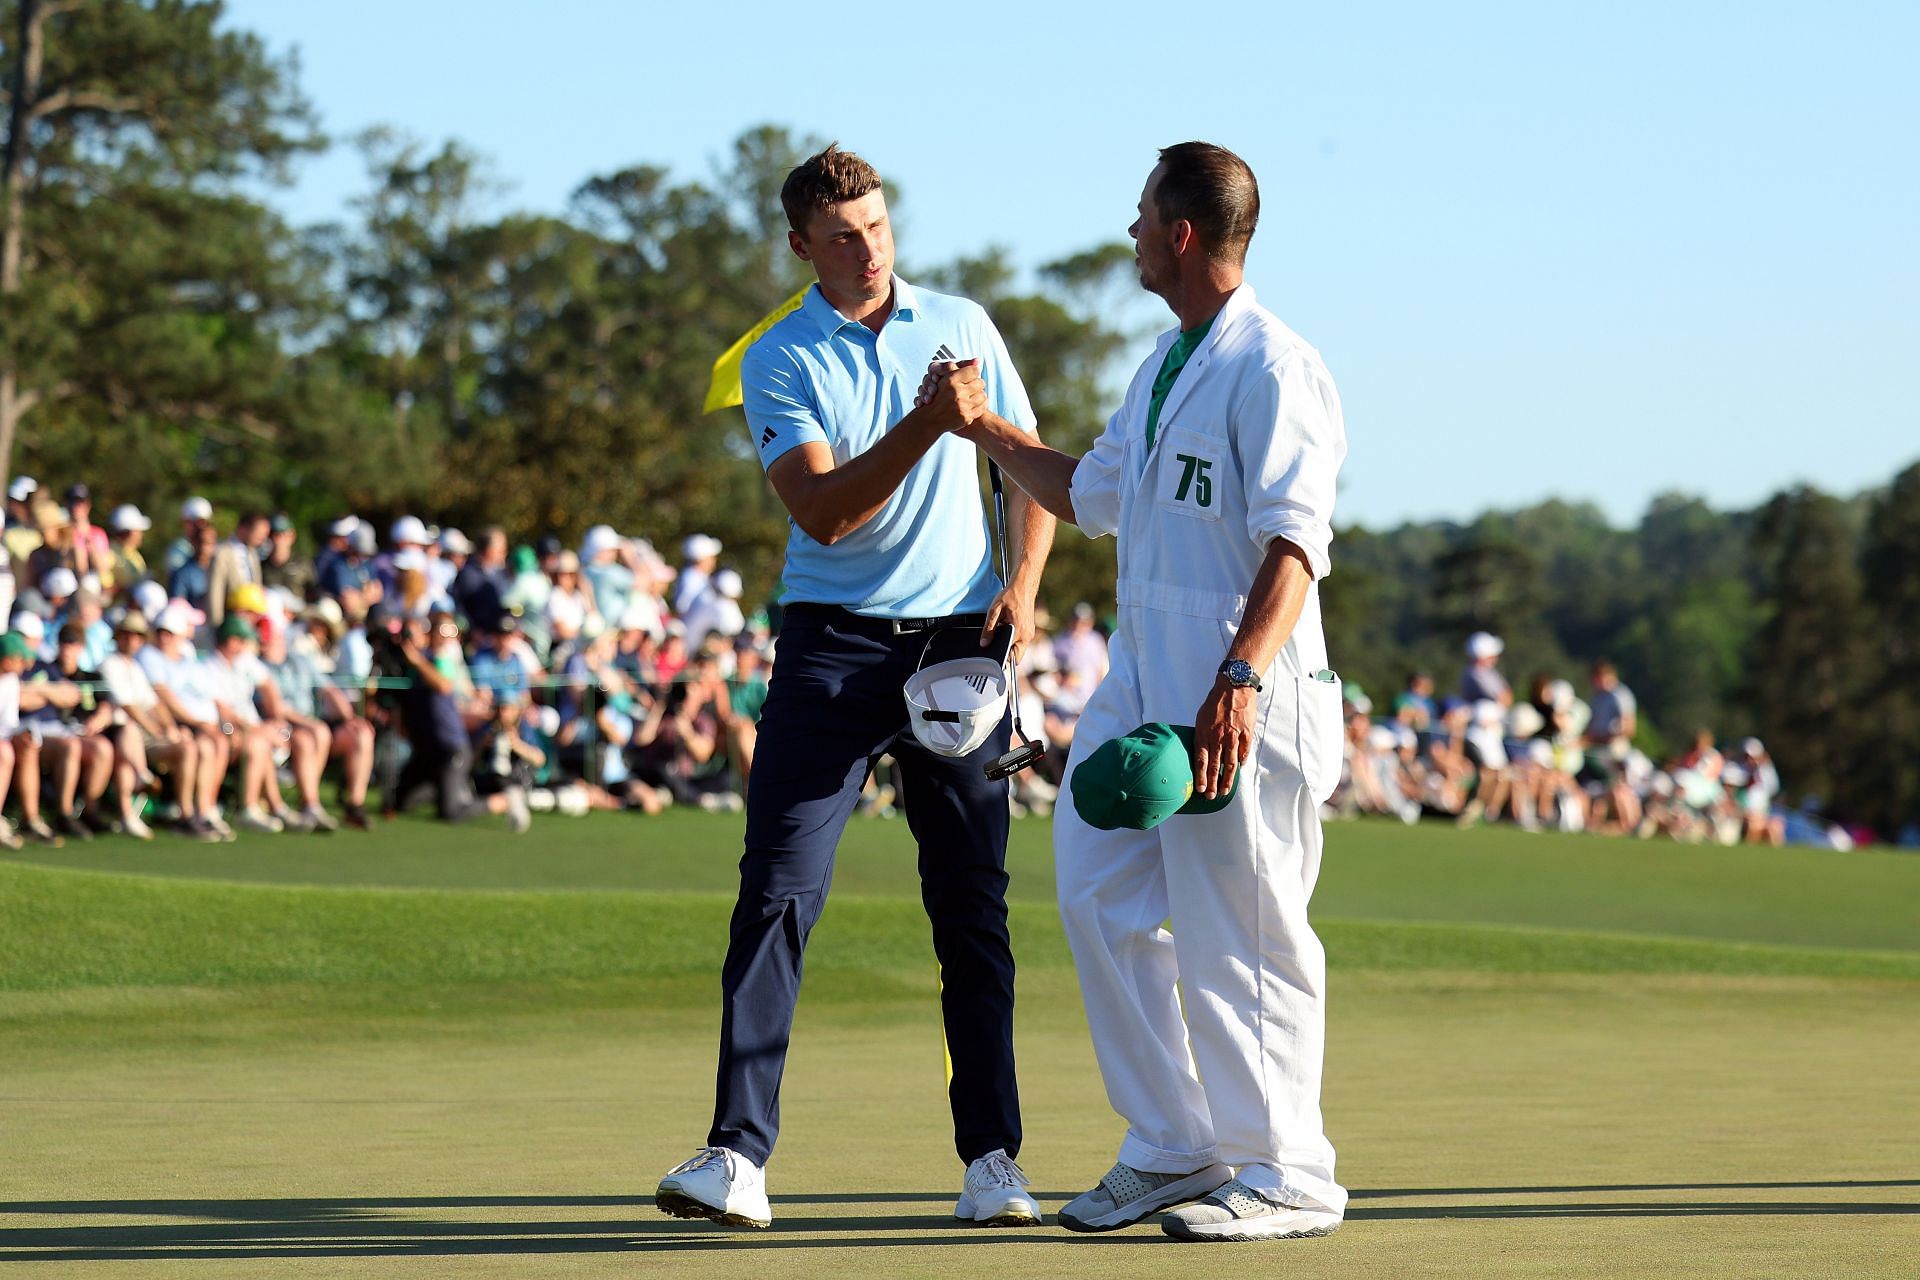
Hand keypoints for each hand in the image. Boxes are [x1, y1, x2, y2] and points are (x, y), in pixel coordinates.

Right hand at [915, 359, 985, 432]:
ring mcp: (962, 406)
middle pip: (980, 382)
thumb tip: (978, 360)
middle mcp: (956, 392)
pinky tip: (974, 404)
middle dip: (977, 384)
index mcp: (951, 380)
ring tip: (974, 396)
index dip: (974, 372)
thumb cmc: (937, 395)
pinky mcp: (966, 417)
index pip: (974, 371)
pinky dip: (980, 406)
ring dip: (980, 395)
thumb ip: (960, 367)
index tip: (972, 376)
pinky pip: (982, 408)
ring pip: (983, 395)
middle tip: (974, 386)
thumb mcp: (945, 378)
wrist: (930, 418)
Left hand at [981, 583, 1035, 665]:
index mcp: (1020, 632)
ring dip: (1010, 645)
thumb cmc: (1011, 595)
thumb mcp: (994, 611)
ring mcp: (1030, 633)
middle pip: (1016, 656)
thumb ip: (988, 629)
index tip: (993, 655)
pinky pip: (1021, 641)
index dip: (1001, 658)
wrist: (1024, 585)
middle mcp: (1027, 635)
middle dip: (1006, 653)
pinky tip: (1007, 629)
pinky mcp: (1030, 630)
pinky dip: (1014, 639)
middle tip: (995, 643)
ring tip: (1001, 632)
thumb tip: (984, 643)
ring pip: (1019, 649)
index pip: (1012, 656)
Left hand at [1191, 676, 1257, 800]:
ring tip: (1225, 790)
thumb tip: (1202, 752)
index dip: (1201, 777)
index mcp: (1205, 734)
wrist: (1234, 687)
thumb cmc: (1215, 702)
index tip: (1200, 789)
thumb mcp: (1201, 718)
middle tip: (1211, 796)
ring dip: (1227, 779)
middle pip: (1215, 766)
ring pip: (1230, 764)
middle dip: (1213, 784)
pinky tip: (1238, 770)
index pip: (1202, 761)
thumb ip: (1202, 735)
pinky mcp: (1246, 734)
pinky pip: (1244, 752)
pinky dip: (1241, 762)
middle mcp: (1219, 738)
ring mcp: (1234, 737)